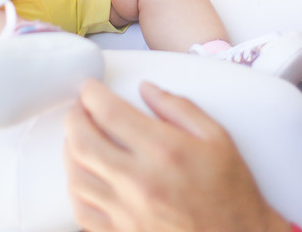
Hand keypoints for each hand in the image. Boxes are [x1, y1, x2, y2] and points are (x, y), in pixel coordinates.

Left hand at [64, 80, 288, 231]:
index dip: (92, 94)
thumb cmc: (231, 192)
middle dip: (74, 117)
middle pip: (82, 142)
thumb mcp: (218, 138)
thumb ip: (179, 108)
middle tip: (79, 108)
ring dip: (70, 151)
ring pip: (76, 176)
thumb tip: (147, 89)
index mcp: (164, 151)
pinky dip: (75, 188)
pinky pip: (81, 210)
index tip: (90, 88)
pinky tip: (83, 175)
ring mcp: (127, 213)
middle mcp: (139, 182)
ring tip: (78, 138)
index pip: (110, 113)